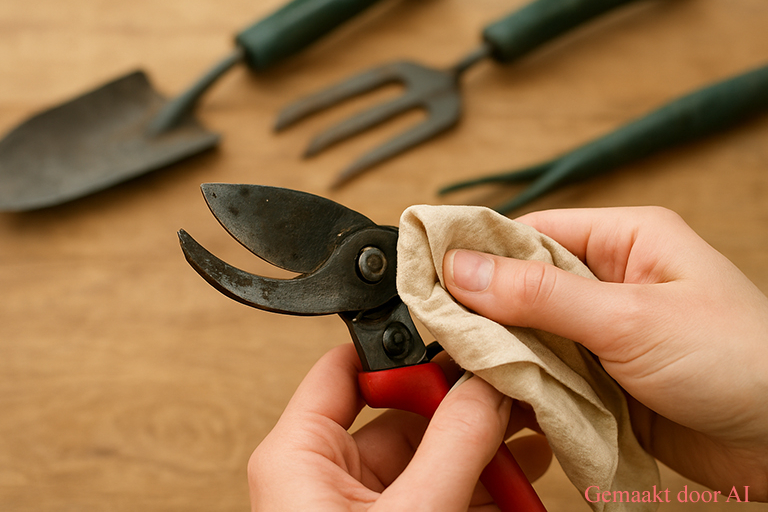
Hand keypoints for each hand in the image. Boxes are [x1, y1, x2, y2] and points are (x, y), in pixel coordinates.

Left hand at [248, 344, 551, 510]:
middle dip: (461, 406)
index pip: (346, 370)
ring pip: (427, 454)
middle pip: (399, 412)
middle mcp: (323, 473)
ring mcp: (358, 506)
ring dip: (480, 447)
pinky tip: (522, 480)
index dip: (401, 348)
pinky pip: (436, 491)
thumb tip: (488, 385)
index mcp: (298, 454)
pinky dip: (478, 486)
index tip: (456, 338)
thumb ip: (455, 443)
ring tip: (533, 434)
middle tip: (512, 390)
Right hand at [443, 206, 767, 499]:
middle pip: (524, 285)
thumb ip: (541, 294)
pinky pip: (547, 375)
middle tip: (440, 332)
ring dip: (503, 355)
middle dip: (485, 311)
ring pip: (530, 335)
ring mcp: (605, 333)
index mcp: (626, 239)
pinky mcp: (603, 379)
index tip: (431, 275)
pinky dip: (523, 388)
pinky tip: (498, 399)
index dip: (479, 252)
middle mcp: (611, 281)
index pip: (531, 232)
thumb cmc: (742, 361)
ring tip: (462, 370)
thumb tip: (463, 267)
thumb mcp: (630, 318)